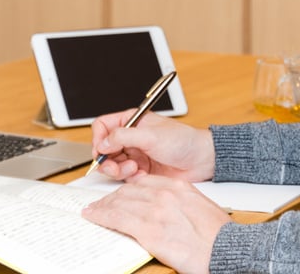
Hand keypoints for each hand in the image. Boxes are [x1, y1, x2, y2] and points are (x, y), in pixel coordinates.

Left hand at [82, 174, 230, 273]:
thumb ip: (181, 204)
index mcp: (179, 187)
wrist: (225, 249)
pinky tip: (94, 216)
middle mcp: (165, 194)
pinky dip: (101, 215)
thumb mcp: (200, 208)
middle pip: (129, 190)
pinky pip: (117, 218)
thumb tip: (168, 211)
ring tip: (94, 210)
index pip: (144, 182)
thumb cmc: (218, 235)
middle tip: (103, 203)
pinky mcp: (148, 229)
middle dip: (113, 197)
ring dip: (103, 206)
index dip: (128, 189)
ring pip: (119, 202)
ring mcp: (155, 210)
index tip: (121, 194)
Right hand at [90, 110, 214, 181]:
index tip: (102, 149)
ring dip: (118, 169)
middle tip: (113, 166)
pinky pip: (124, 176)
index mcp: (132, 121)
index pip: (103, 126)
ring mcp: (135, 154)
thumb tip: (103, 142)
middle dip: (107, 159)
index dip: (98, 138)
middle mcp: (131, 137)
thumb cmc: (183, 141)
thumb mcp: (151, 135)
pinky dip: (129, 177)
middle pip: (104, 148)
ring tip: (132, 168)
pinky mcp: (140, 170)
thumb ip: (124, 136)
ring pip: (112, 164)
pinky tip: (141, 174)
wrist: (201, 160)